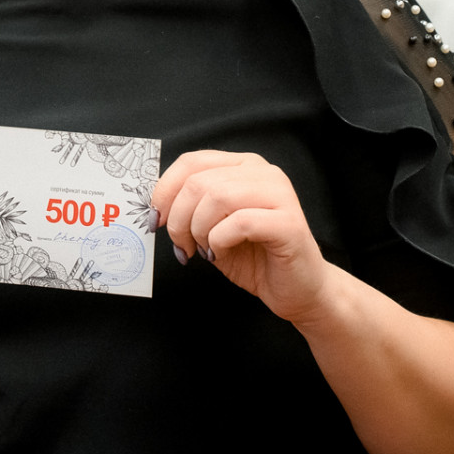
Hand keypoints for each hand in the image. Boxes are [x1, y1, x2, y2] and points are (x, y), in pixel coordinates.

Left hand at [152, 149, 329, 323]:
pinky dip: (220, 241)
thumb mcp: (212, 227)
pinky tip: (223, 252)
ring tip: (205, 250)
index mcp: (243, 167)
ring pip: (218, 197)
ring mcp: (280, 194)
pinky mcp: (288, 222)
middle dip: (180, 218)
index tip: (156, 219)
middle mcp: (263, 173)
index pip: (192, 161)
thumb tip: (155, 206)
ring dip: (199, 230)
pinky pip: (239, 223)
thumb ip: (191, 208)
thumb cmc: (256, 259)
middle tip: (182, 245)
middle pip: (200, 181)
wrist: (298, 291)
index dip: (165, 190)